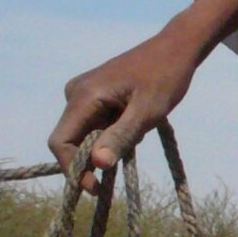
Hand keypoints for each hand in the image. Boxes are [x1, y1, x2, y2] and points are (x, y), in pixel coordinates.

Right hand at [50, 32, 198, 192]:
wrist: (176, 48)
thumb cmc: (166, 77)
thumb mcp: (147, 112)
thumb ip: (121, 136)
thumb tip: (97, 164)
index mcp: (82, 96)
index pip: (60, 142)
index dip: (73, 169)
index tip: (95, 188)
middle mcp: (75, 93)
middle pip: (71, 139)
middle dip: (94, 156)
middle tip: (128, 157)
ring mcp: (83, 92)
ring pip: (86, 133)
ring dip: (108, 143)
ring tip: (140, 132)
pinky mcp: (93, 94)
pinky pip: (95, 123)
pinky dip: (112, 132)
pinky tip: (136, 123)